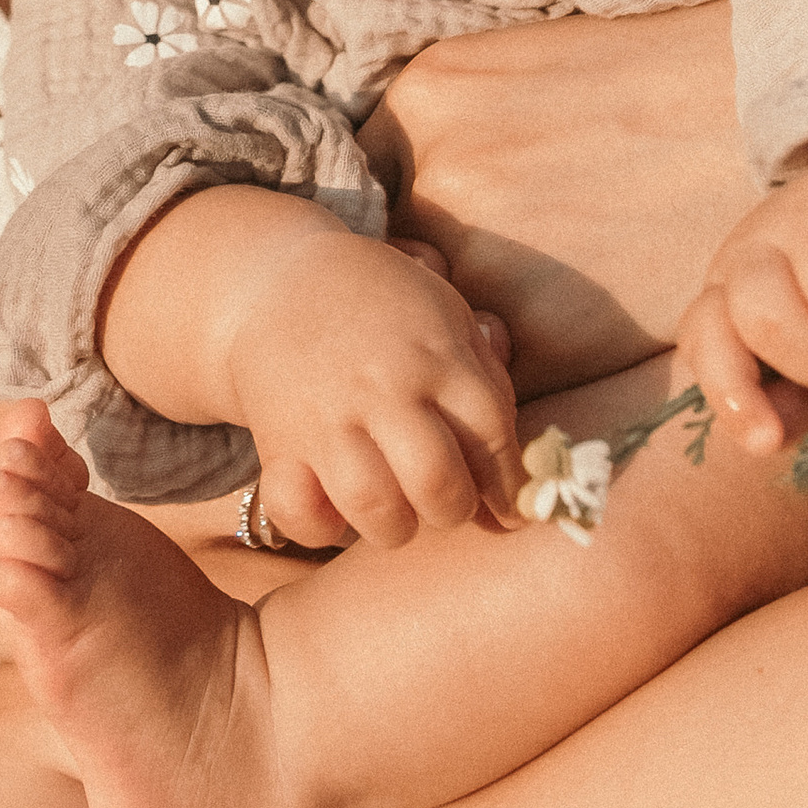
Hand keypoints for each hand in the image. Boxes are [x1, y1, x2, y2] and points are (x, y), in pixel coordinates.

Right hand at [219, 230, 521, 551]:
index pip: (492, 437)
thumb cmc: (380, 303)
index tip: (510, 510)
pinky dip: (320, 526)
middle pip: (437, 482)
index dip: (510, 486)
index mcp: (435, 356)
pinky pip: (299, 510)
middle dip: (453, 510)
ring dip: (396, 526)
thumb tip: (530, 448)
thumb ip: (487, 375)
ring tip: (397, 511)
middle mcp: (384, 389)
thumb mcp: (445, 311)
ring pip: (375, 508)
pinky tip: (335, 509)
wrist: (277, 281)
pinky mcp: (280, 443)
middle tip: (447, 504)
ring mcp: (327, 419)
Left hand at [369, 3, 756, 381]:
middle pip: (391, 261)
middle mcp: (430, 174)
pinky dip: (529, 366)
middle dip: (429, 280)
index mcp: (420, 98)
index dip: (402, 221)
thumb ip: (449, 133)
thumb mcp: (520, 73)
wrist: (767, 116)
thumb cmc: (655, 87)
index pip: (366, 188)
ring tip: (551, 304)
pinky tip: (582, 330)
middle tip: (499, 278)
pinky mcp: (536, 330)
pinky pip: (500, 370)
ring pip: (438, 324)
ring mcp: (479, 256)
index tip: (440, 236)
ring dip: (473, 331)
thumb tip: (404, 212)